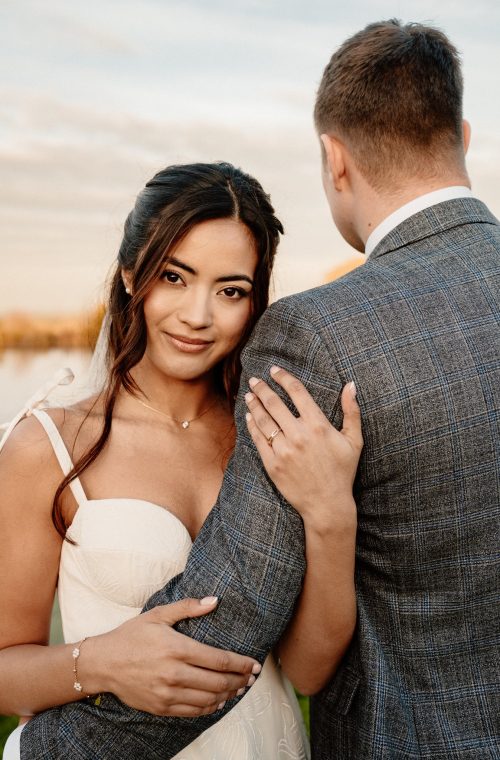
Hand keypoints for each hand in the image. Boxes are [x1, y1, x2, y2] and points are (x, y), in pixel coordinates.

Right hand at [84, 597, 260, 716]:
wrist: (103, 663)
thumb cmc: (131, 635)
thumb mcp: (158, 614)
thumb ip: (188, 607)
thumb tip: (215, 601)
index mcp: (177, 648)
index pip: (219, 659)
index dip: (241, 664)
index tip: (255, 664)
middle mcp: (174, 673)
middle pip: (218, 681)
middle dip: (240, 680)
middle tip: (252, 678)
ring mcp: (168, 693)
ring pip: (209, 699)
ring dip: (229, 695)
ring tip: (239, 689)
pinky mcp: (161, 707)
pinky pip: (193, 711)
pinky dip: (210, 707)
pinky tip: (218, 701)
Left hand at [244, 366, 362, 528]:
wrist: (327, 504)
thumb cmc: (342, 471)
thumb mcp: (354, 441)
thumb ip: (351, 411)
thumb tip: (351, 385)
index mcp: (318, 425)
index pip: (296, 392)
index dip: (283, 378)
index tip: (274, 370)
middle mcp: (298, 435)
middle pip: (274, 403)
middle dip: (263, 388)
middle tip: (255, 380)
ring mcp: (283, 450)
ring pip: (263, 420)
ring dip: (254, 404)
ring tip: (249, 395)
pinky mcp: (272, 464)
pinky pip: (258, 440)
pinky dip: (252, 425)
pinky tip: (249, 417)